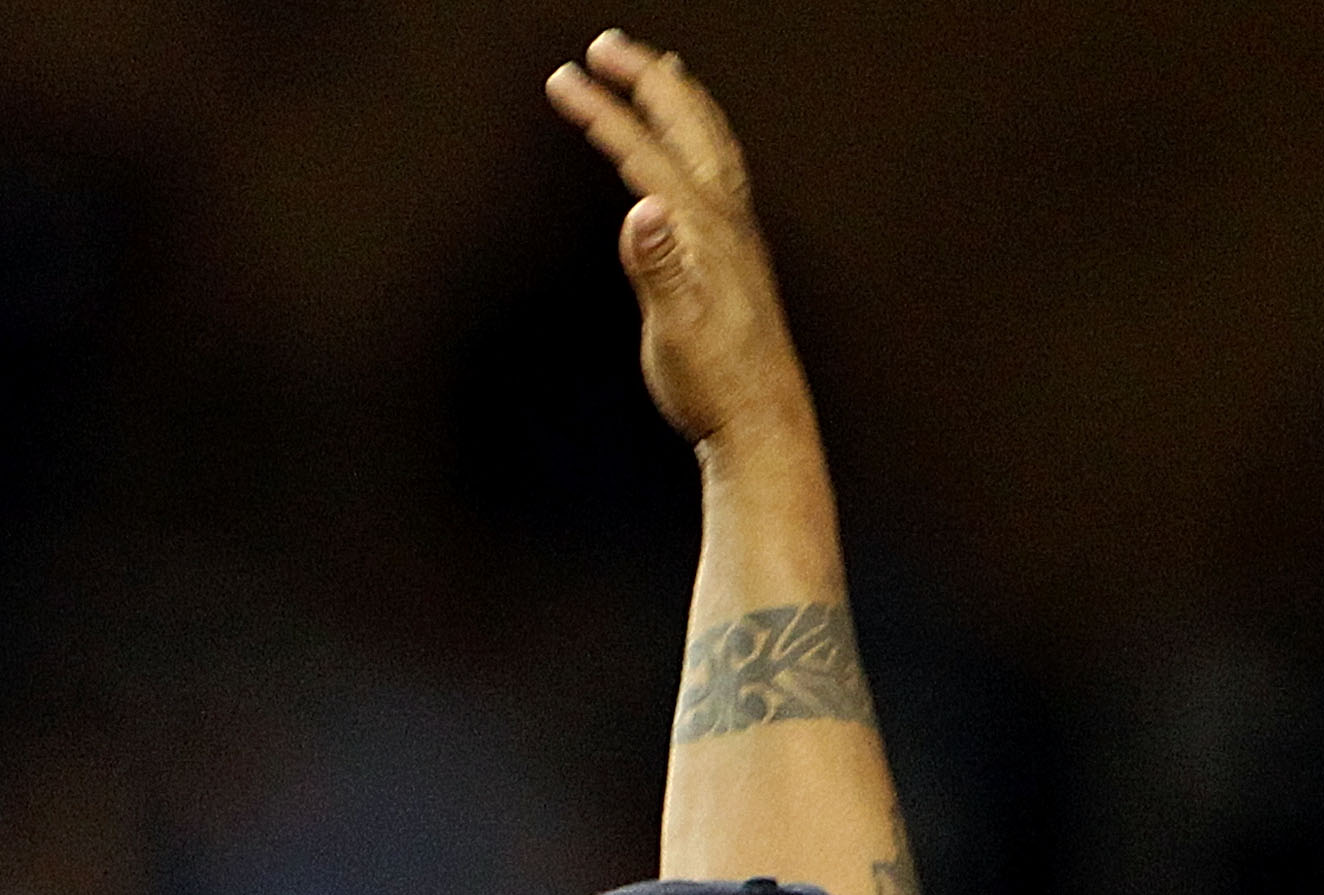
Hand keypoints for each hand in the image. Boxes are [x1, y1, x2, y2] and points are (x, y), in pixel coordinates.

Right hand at [550, 32, 812, 454]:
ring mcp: (734, 231)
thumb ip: (658, 264)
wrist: (759, 419)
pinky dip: (698, 139)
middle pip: (684, 126)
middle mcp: (725, 217)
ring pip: (708, 142)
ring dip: (678, 99)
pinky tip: (689, 152)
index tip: (563, 80)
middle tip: (607, 47)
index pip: (642, 152)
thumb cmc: (714, 382)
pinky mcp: (735, 252)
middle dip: (643, 79)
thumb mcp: (675, 326)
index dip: (600, 112)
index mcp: (702, 227)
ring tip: (658, 72)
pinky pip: (717, 170)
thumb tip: (641, 210)